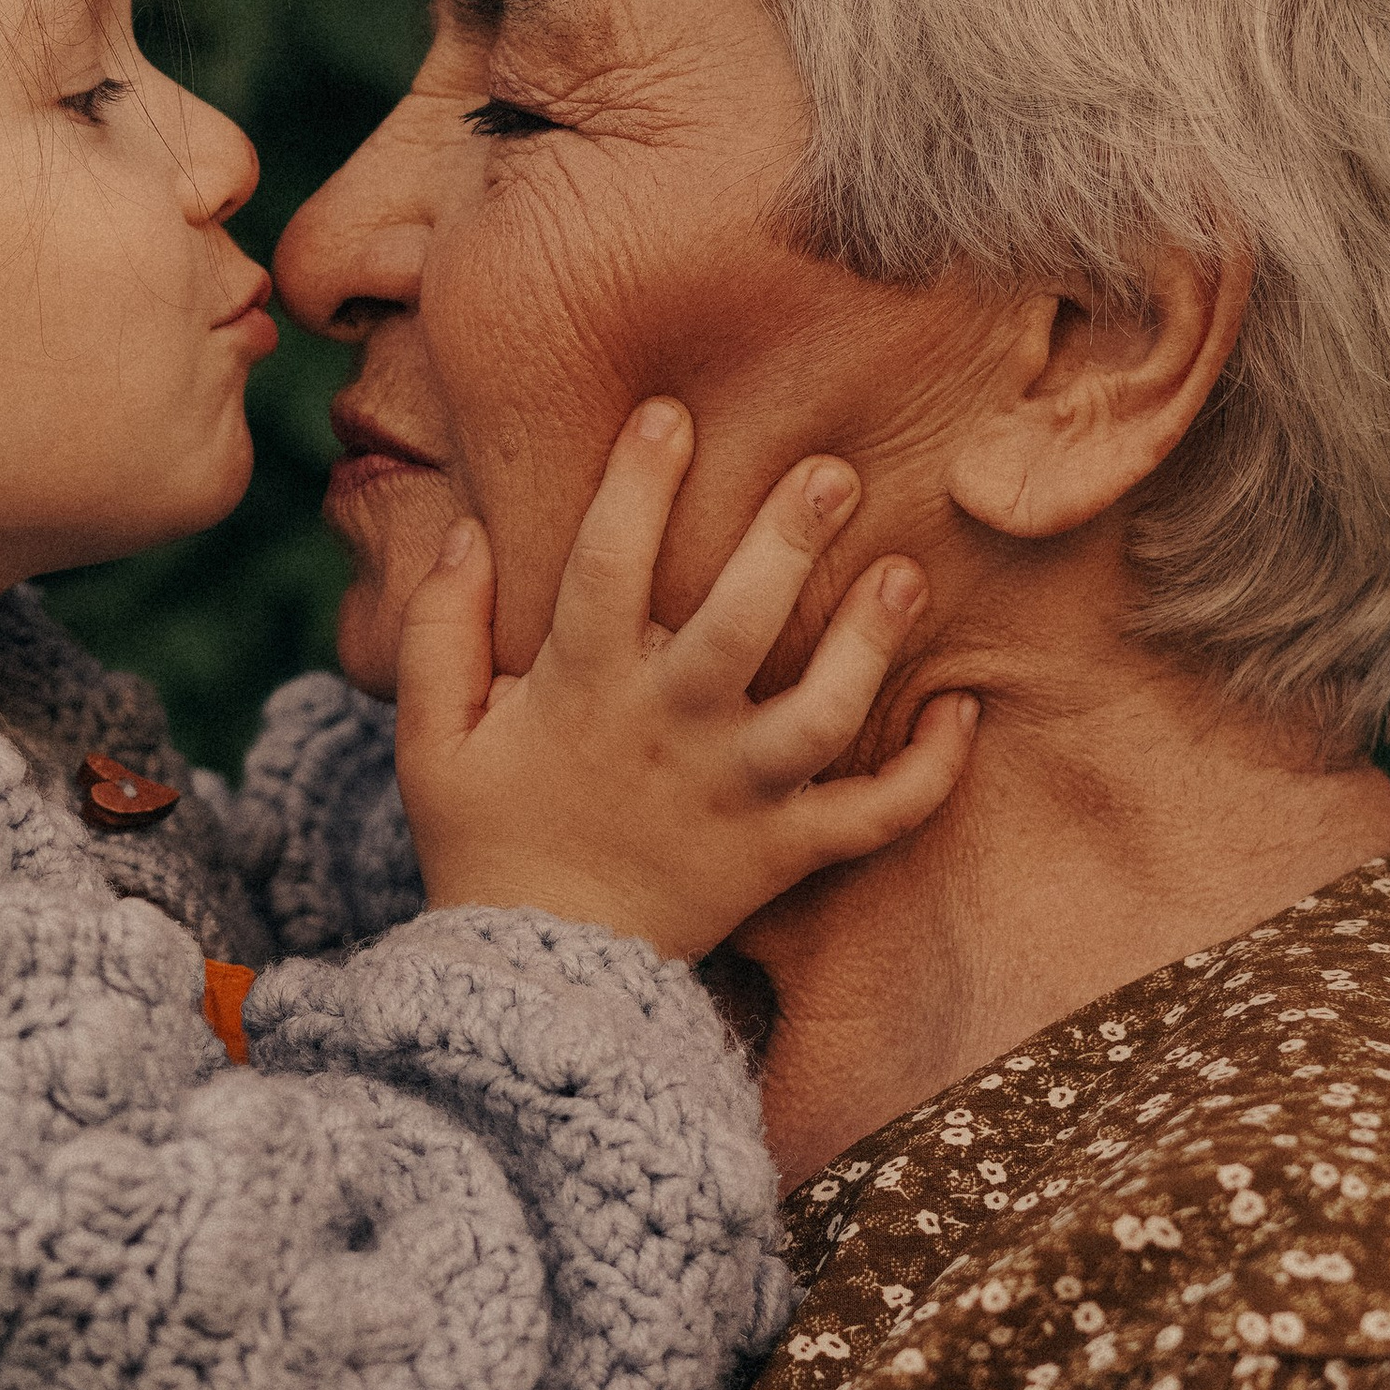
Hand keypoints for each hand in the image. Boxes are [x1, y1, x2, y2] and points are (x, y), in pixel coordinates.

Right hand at [394, 402, 976, 962]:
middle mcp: (669, 733)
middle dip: (787, 540)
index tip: (670, 413)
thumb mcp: (429, 737)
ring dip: (869, 644)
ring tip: (906, 576)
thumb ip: (437, 631)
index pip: (606, 564)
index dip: (637, 484)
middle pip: (739, 624)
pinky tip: (960, 709)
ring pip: (822, 716)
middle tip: (832, 470)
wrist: (535, 976)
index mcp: (581, 691)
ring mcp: (737, 797)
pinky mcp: (784, 854)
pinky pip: (874, 817)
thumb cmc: (483, 838)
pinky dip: (930, 771)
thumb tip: (464, 534)